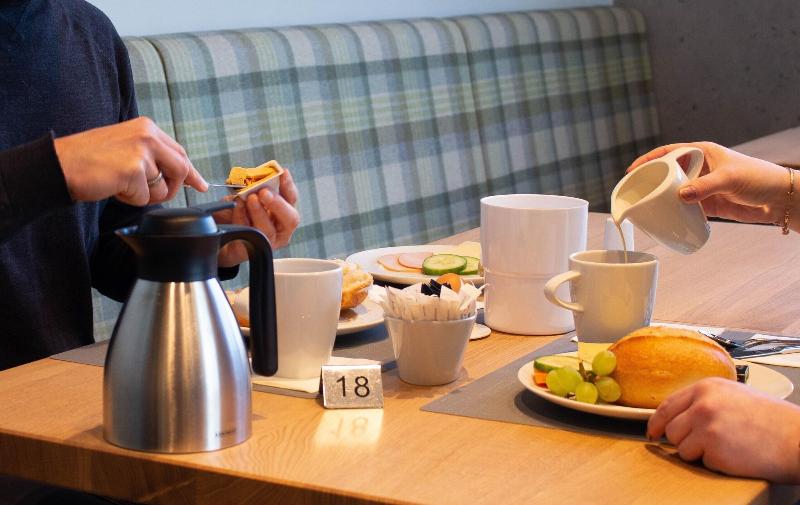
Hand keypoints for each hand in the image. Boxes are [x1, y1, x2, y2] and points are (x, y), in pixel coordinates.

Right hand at [54, 117, 207, 204]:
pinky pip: (145, 198)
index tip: (201, 184)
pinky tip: (114, 187)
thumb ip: (151, 156)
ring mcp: (142, 152)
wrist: (60, 164)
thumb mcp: (125, 147)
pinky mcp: (134, 170)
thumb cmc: (89, 159)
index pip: (180, 152)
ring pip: (163, 187)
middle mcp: (148, 135)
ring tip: (121, 184)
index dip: (191, 172)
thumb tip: (177, 174)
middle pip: (181, 169)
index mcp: (147, 128)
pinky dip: (130, 199)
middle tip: (157, 194)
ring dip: (145, 195)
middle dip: (173, 188)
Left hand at [216, 168, 299, 266]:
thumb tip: (246, 178)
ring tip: (249, 199)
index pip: (291, 198)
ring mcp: (271, 241)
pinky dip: (242, 219)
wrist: (223, 236)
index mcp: (283, 211)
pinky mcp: (255, 249)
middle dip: (278, 204)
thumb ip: (248, 188)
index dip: (288, 186)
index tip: (283, 172)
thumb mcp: (243, 197)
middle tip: (264, 192)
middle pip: (290, 218)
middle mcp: (282, 228)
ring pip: (269, 229)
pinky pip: (251, 235)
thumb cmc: (238, 214)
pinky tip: (238, 208)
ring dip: (258, 212)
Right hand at [627, 142, 790, 225]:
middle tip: (636, 192)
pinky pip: (685, 208)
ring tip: (646, 207)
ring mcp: (703, 187)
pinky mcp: (708, 204)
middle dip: (652, 181)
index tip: (633, 170)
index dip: (649, 159)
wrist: (779, 199)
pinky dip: (675, 213)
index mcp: (703, 152)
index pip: (669, 152)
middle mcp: (700, 168)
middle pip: (668, 173)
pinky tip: (666, 218)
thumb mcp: (729, 178)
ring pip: (675, 192)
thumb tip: (680, 196)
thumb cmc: (760, 177)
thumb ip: (704, 187)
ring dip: (662, 199)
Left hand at [647, 377, 799, 482]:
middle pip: (671, 429)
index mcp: (706, 387)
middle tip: (704, 444)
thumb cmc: (771, 420)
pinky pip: (700, 462)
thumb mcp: (733, 396)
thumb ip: (704, 401)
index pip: (668, 405)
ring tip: (726, 447)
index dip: (657, 422)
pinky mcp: (713, 449)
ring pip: (682, 448)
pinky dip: (714, 464)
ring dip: (699, 453)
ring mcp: (706, 426)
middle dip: (683, 440)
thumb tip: (679, 416)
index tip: (653, 432)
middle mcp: (702, 404)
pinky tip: (734, 455)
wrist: (796, 438)